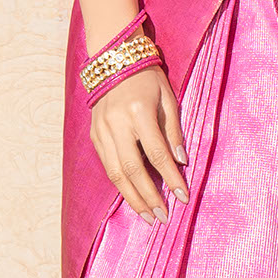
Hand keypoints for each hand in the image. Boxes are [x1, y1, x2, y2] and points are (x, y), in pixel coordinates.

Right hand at [90, 67, 186, 221]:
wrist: (114, 60)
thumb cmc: (147, 78)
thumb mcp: (168, 98)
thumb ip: (173, 130)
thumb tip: (181, 162)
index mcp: (139, 112)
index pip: (157, 154)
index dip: (171, 178)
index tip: (182, 197)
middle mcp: (117, 124)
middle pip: (133, 169)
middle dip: (149, 196)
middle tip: (162, 217)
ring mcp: (102, 131)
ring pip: (116, 173)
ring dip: (132, 198)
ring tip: (147, 216)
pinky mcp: (95, 135)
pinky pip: (108, 165)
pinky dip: (120, 184)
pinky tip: (132, 196)